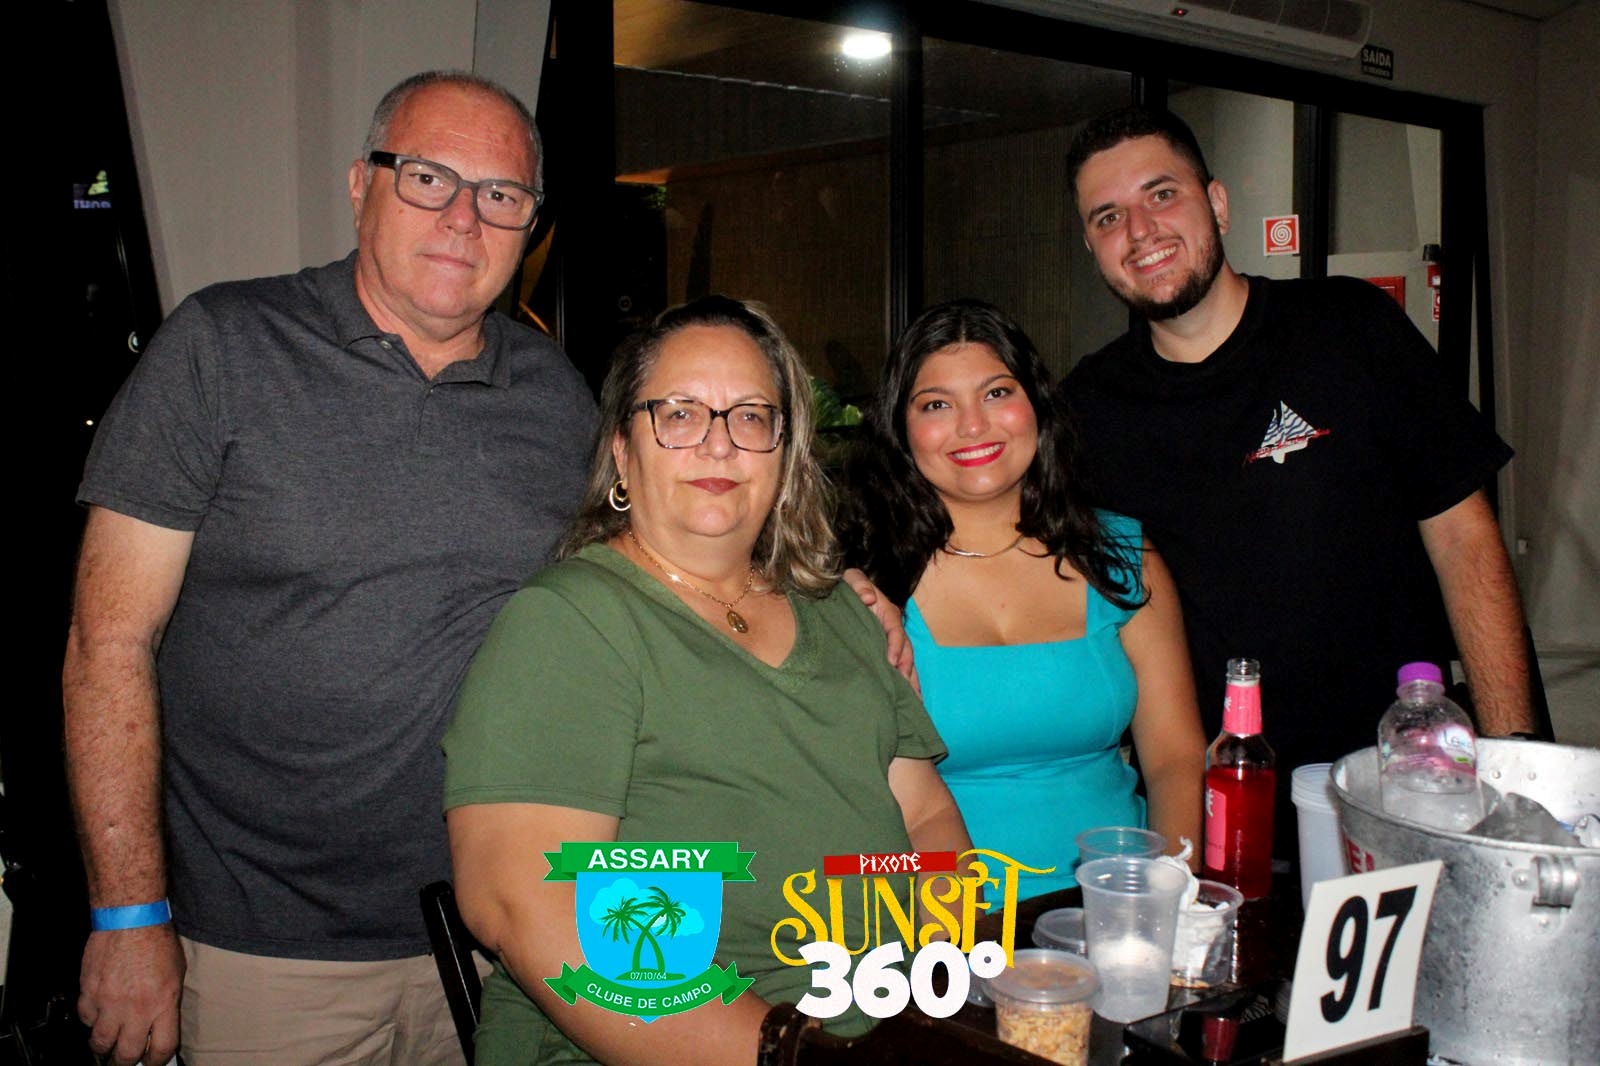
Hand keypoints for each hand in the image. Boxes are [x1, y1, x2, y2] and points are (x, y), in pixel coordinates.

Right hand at [79, 924, 183, 1065]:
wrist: (130, 918)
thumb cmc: (157, 941)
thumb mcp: (176, 974)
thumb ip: (167, 1004)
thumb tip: (159, 1027)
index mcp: (163, 1003)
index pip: (162, 1048)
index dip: (156, 1061)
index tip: (152, 1062)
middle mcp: (136, 1008)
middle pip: (127, 1054)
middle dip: (125, 1062)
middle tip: (124, 1059)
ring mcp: (110, 1003)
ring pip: (100, 1044)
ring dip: (104, 1048)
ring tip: (107, 1046)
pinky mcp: (89, 994)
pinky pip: (86, 1020)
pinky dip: (91, 1021)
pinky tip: (97, 1015)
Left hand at [841, 567, 919, 693]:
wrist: (842, 597)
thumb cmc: (847, 588)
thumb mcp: (851, 580)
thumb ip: (859, 585)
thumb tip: (869, 598)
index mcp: (886, 611)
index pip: (896, 629)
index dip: (896, 645)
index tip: (891, 662)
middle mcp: (892, 628)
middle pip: (906, 649)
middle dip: (907, 670)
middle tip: (906, 690)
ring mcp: (891, 642)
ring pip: (906, 662)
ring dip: (911, 681)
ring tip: (914, 702)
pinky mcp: (886, 653)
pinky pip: (900, 669)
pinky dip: (907, 684)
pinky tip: (911, 702)